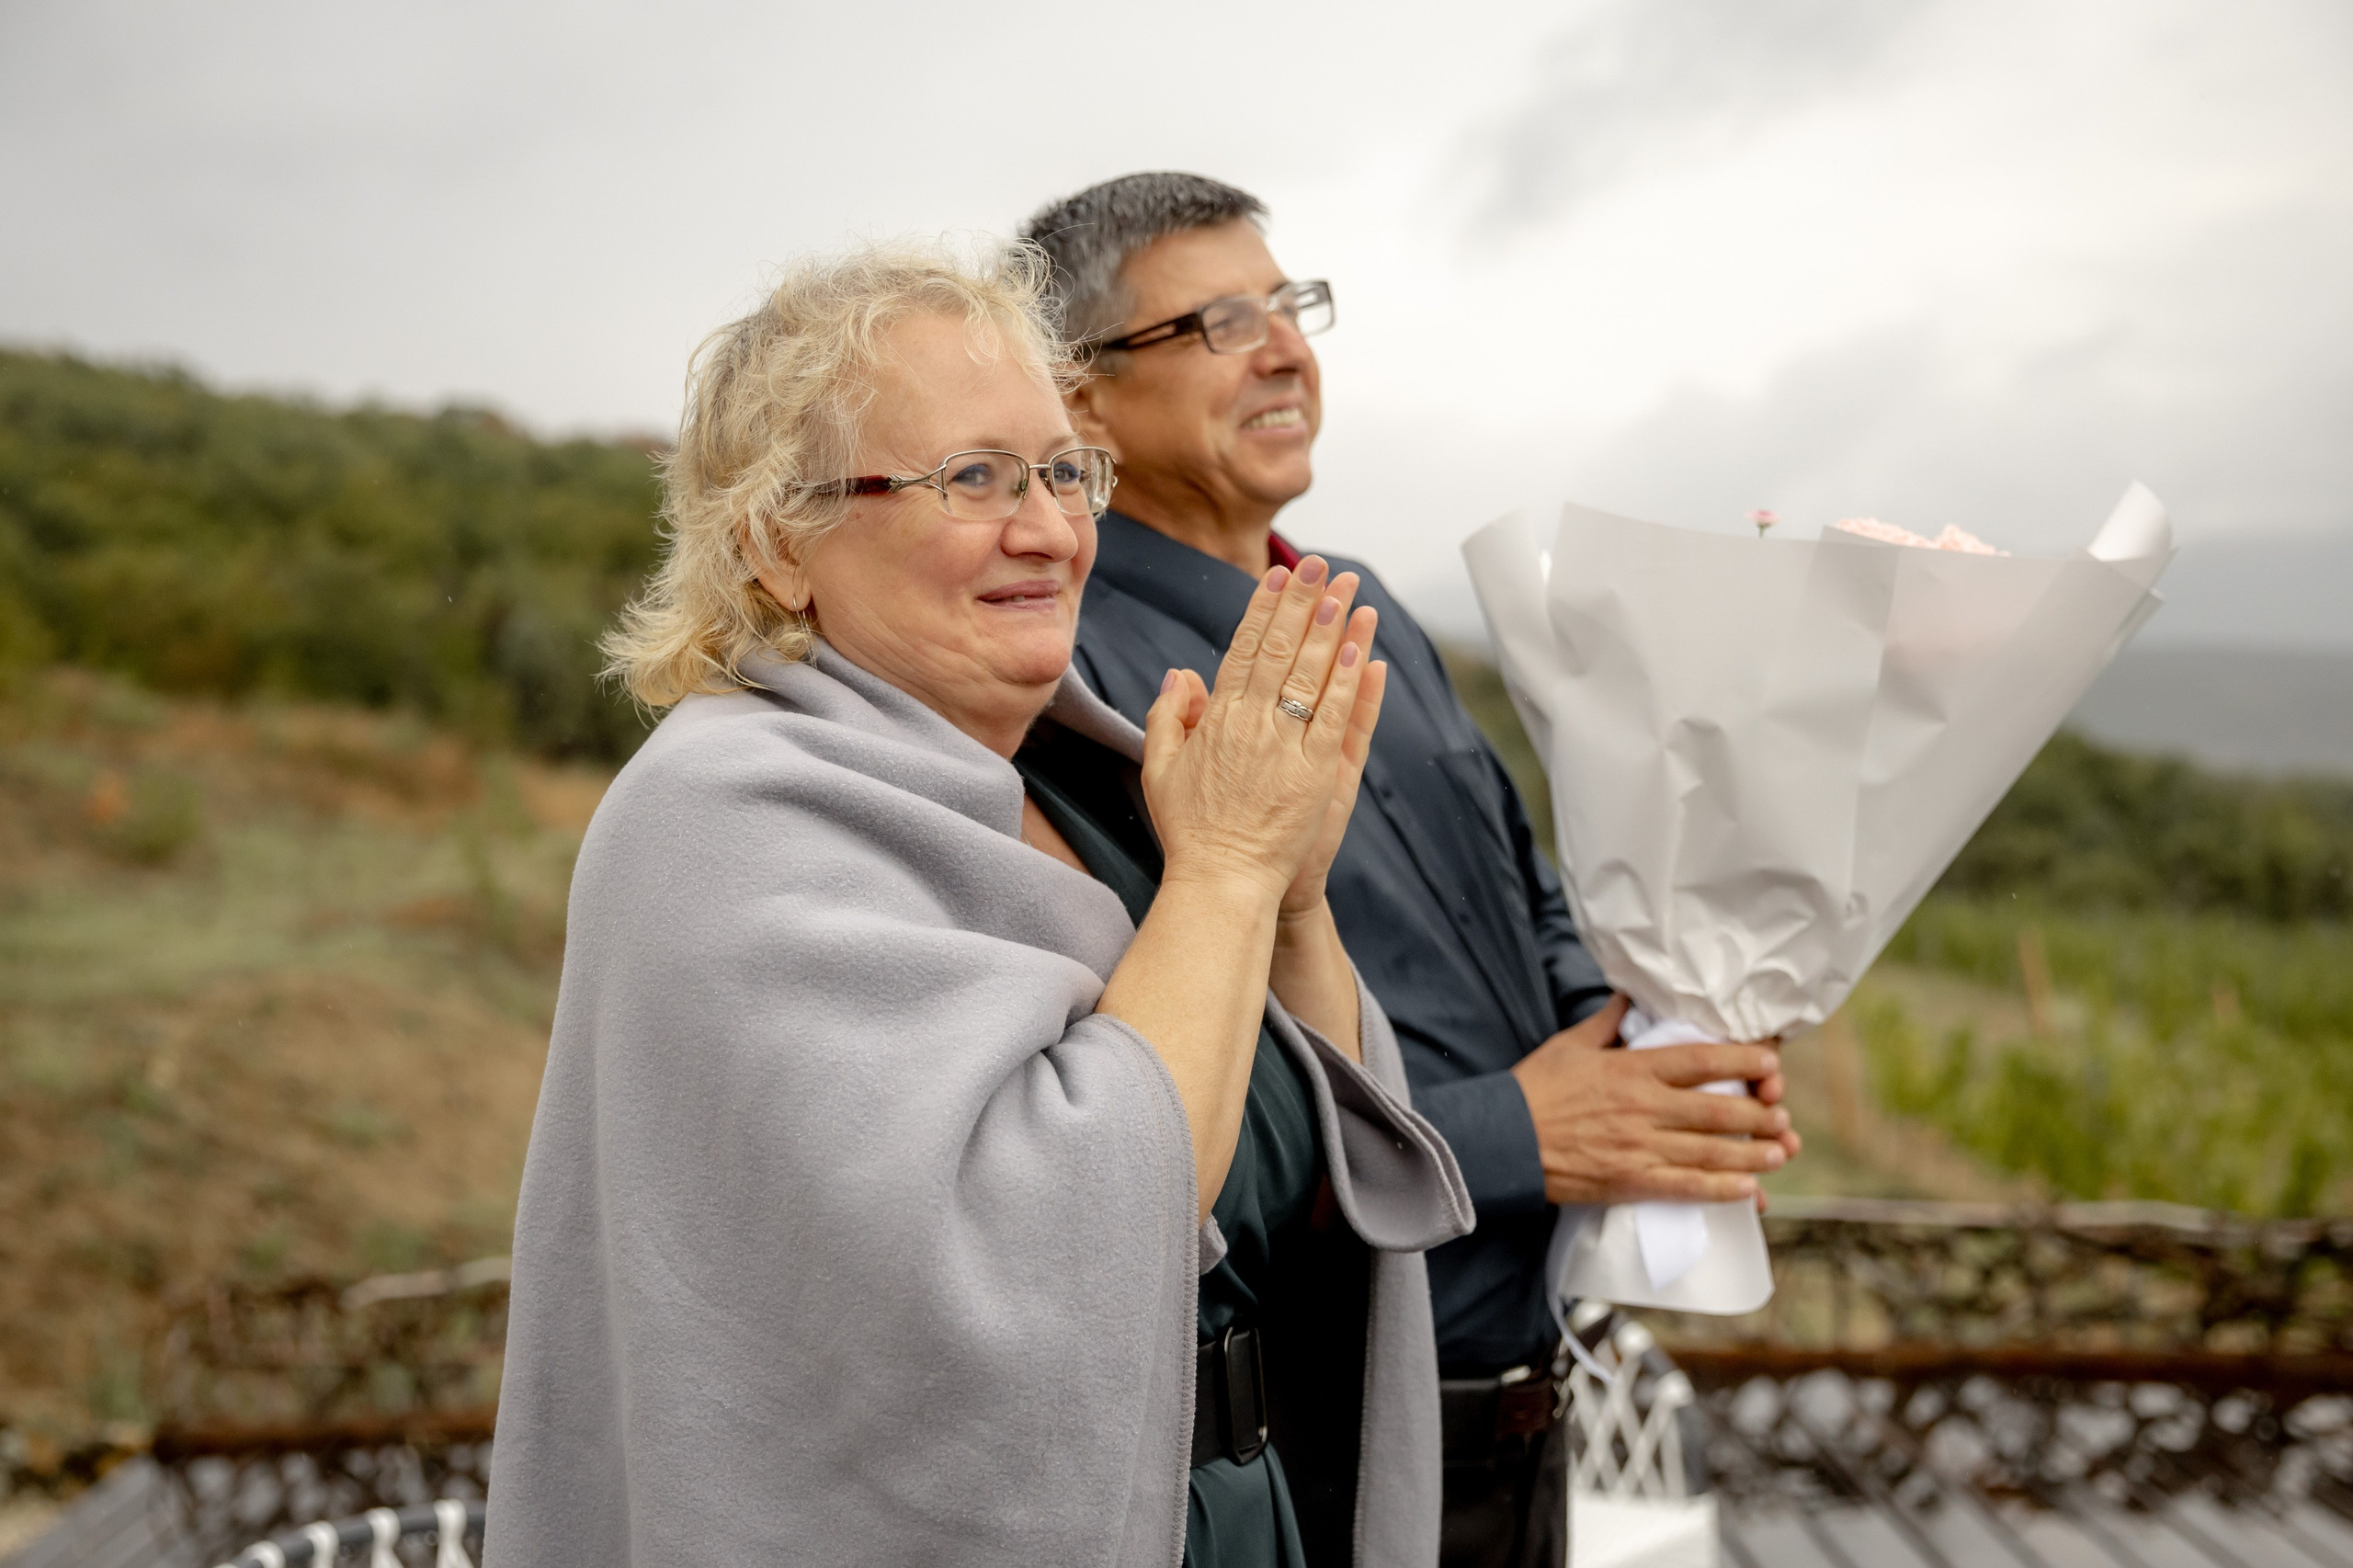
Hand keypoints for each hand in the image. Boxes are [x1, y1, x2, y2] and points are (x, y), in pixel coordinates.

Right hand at [1141, 556, 1383, 904]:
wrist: (1219, 884)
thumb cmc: (1188, 832)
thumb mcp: (1159, 770)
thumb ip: (1168, 717)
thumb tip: (1182, 673)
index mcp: (1215, 720)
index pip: (1243, 650)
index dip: (1262, 610)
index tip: (1276, 576)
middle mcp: (1250, 725)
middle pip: (1280, 650)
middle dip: (1300, 601)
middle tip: (1317, 564)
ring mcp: (1284, 748)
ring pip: (1310, 675)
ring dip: (1330, 628)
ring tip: (1345, 588)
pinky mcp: (1315, 774)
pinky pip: (1335, 718)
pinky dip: (1348, 681)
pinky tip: (1361, 648)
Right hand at [1509, 995, 1802, 1207]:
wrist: (1502, 1139)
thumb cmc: (1534, 1089)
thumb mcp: (1571, 1044)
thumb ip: (1608, 1022)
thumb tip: (1631, 995)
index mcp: (1633, 1069)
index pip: (1701, 1060)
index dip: (1743, 1060)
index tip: (1772, 1062)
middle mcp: (1644, 1108)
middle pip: (1717, 1109)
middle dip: (1759, 1113)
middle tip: (1783, 1115)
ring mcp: (1640, 1147)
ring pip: (1711, 1150)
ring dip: (1753, 1153)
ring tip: (1780, 1152)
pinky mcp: (1631, 1181)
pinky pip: (1686, 1187)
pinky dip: (1721, 1189)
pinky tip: (1749, 1191)